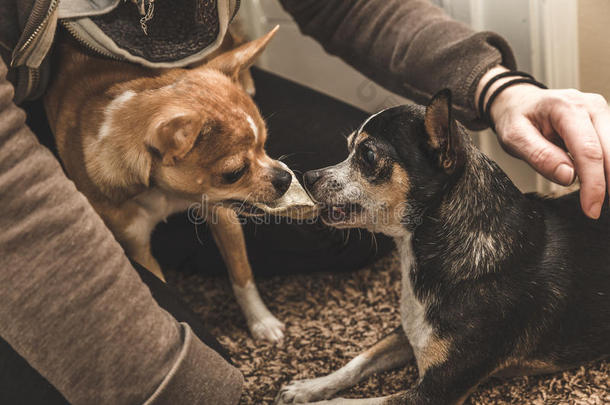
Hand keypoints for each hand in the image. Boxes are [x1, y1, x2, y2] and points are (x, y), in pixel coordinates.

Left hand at [476, 66, 609, 218]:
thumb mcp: (514, 137)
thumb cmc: (515, 119)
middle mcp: (590, 106)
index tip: (591, 209)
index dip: (594, 183)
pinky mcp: (604, 121)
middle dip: (608, 184)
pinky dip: (608, 168)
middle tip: (596, 210)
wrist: (519, 102)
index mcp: (566, 107)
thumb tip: (568, 176)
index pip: (588, 151)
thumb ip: (539, 155)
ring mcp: (601, 112)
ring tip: (597, 200)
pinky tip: (601, 185)